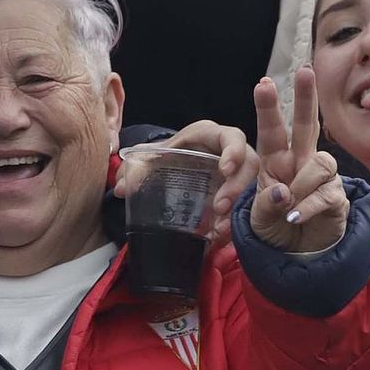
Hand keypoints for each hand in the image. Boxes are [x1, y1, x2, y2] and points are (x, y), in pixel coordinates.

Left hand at [115, 121, 257, 241]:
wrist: (174, 170)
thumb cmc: (167, 158)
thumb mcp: (153, 161)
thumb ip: (136, 171)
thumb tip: (119, 189)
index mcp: (209, 136)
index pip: (231, 137)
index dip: (233, 151)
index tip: (224, 169)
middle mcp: (229, 152)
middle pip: (248, 163)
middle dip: (238, 185)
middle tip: (220, 207)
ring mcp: (237, 172)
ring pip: (251, 186)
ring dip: (238, 206)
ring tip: (221, 225)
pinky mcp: (238, 191)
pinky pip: (245, 204)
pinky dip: (235, 220)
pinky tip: (222, 233)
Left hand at [249, 68, 348, 254]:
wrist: (298, 254)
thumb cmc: (275, 227)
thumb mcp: (258, 218)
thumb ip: (266, 204)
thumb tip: (283, 191)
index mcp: (275, 161)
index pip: (272, 130)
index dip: (268, 108)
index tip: (263, 83)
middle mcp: (300, 162)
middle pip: (306, 125)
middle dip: (306, 97)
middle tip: (304, 71)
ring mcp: (320, 177)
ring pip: (320, 162)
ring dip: (302, 184)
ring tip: (288, 205)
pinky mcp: (336, 195)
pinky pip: (325, 193)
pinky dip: (307, 207)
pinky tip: (295, 216)